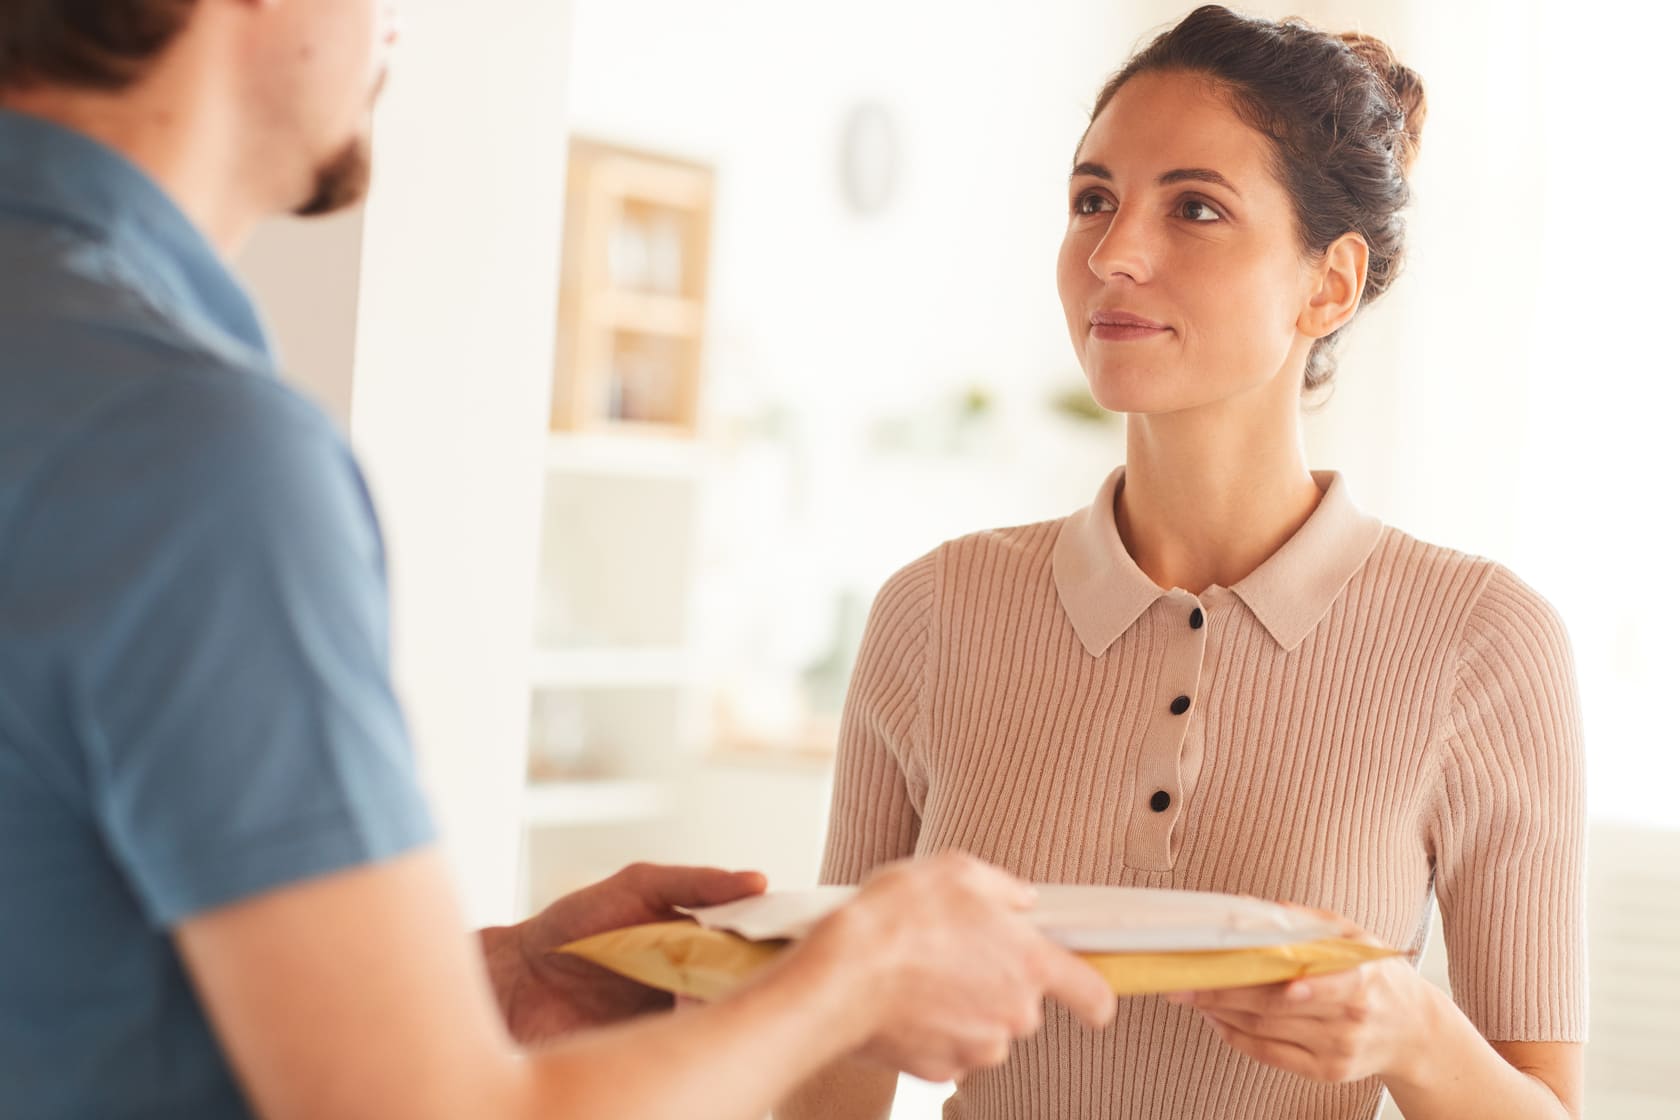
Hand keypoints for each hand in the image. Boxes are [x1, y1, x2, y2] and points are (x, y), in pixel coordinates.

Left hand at [481, 862, 766, 1044]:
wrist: (517, 979)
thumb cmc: (576, 925)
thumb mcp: (640, 885)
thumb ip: (697, 882)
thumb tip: (759, 880)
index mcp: (705, 946)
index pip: (761, 949)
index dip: (787, 946)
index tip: (809, 940)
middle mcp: (699, 988)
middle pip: (753, 991)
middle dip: (769, 984)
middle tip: (782, 975)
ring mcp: (677, 1026)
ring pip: (727, 1025)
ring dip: (735, 1013)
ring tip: (731, 993)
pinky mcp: (652, 1058)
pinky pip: (690, 1055)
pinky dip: (700, 1044)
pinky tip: (698, 1022)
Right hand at [800, 851, 1116, 1083]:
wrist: (839, 977)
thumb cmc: (895, 920)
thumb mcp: (955, 871)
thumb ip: (1003, 887)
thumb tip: (1020, 901)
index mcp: (1028, 964)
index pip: (1093, 993)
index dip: (1094, 996)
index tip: (1091, 999)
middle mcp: (1013, 1013)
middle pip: (1023, 1004)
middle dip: (995, 982)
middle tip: (955, 951)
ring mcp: (977, 1047)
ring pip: (984, 1027)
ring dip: (962, 1005)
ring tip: (920, 972)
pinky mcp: (940, 1069)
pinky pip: (948, 1046)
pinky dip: (932, 1027)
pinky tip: (905, 999)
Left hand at [1168, 911, 1431, 1084]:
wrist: (1415, 1032)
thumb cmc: (1377, 975)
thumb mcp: (1354, 938)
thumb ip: (1307, 921)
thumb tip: (1251, 906)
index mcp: (1360, 980)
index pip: (1320, 985)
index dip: (1288, 985)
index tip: (1249, 975)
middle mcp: (1349, 1020)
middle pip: (1274, 1008)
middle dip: (1223, 992)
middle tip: (1183, 980)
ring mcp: (1336, 1050)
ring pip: (1264, 1031)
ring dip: (1220, 1012)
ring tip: (1191, 993)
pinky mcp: (1324, 1072)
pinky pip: (1269, 1055)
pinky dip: (1236, 1036)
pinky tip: (1215, 1018)